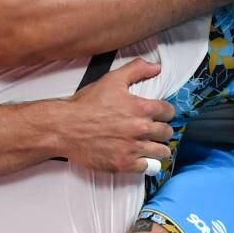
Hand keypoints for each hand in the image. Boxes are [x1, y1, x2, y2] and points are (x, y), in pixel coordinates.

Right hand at [55, 59, 174, 173]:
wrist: (65, 127)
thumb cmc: (86, 104)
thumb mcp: (112, 79)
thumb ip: (137, 70)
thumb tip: (156, 67)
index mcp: (141, 108)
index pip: (169, 112)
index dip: (165, 112)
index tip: (161, 115)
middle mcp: (141, 129)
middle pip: (167, 133)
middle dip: (162, 130)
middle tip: (155, 131)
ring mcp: (133, 148)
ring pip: (161, 152)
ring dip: (159, 148)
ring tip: (152, 146)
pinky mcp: (124, 164)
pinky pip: (147, 167)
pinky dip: (145, 163)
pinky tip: (140, 157)